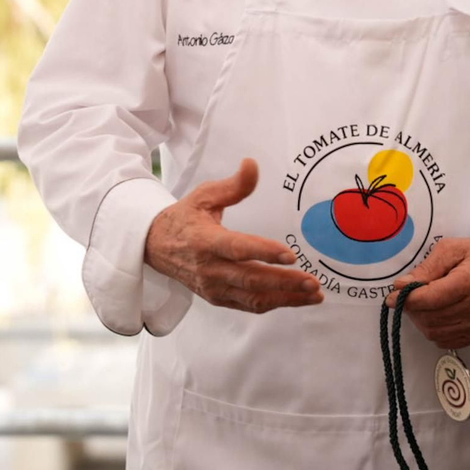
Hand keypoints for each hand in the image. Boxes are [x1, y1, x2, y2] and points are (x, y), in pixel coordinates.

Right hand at [144, 158, 322, 313]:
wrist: (156, 247)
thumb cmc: (185, 218)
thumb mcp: (204, 195)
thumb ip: (233, 185)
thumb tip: (253, 164)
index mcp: (204, 241)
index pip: (237, 249)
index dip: (264, 252)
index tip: (291, 255)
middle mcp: (209, 269)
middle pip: (251, 280)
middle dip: (284, 282)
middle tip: (313, 281)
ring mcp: (213, 287)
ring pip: (254, 298)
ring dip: (286, 298)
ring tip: (314, 294)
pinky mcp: (218, 299)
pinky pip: (249, 305)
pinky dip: (275, 303)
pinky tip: (296, 298)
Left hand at [384, 237, 469, 348]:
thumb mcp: (451, 249)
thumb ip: (426, 268)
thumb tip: (403, 285)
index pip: (430, 299)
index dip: (407, 299)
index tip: (392, 296)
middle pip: (430, 318)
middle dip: (412, 309)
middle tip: (407, 296)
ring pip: (436, 332)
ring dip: (420, 321)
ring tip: (421, 304)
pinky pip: (447, 340)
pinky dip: (434, 330)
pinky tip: (434, 314)